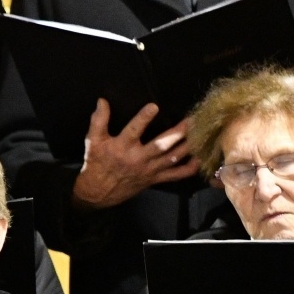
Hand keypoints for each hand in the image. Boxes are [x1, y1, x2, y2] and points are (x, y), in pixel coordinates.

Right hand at [70, 100, 197, 209]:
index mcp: (122, 148)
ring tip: (199, 133)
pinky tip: (200, 158)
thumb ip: (98, 120)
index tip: (154, 106)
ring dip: (187, 146)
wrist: (98, 192)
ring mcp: (149, 170)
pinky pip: (175, 175)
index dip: (143, 119)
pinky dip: (189, 168)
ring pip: (172, 158)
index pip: (133, 131)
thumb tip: (102, 101)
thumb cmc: (96, 163)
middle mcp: (138, 159)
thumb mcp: (92, 141)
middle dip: (177, 133)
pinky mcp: (155, 179)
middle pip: (161, 145)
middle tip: (191, 120)